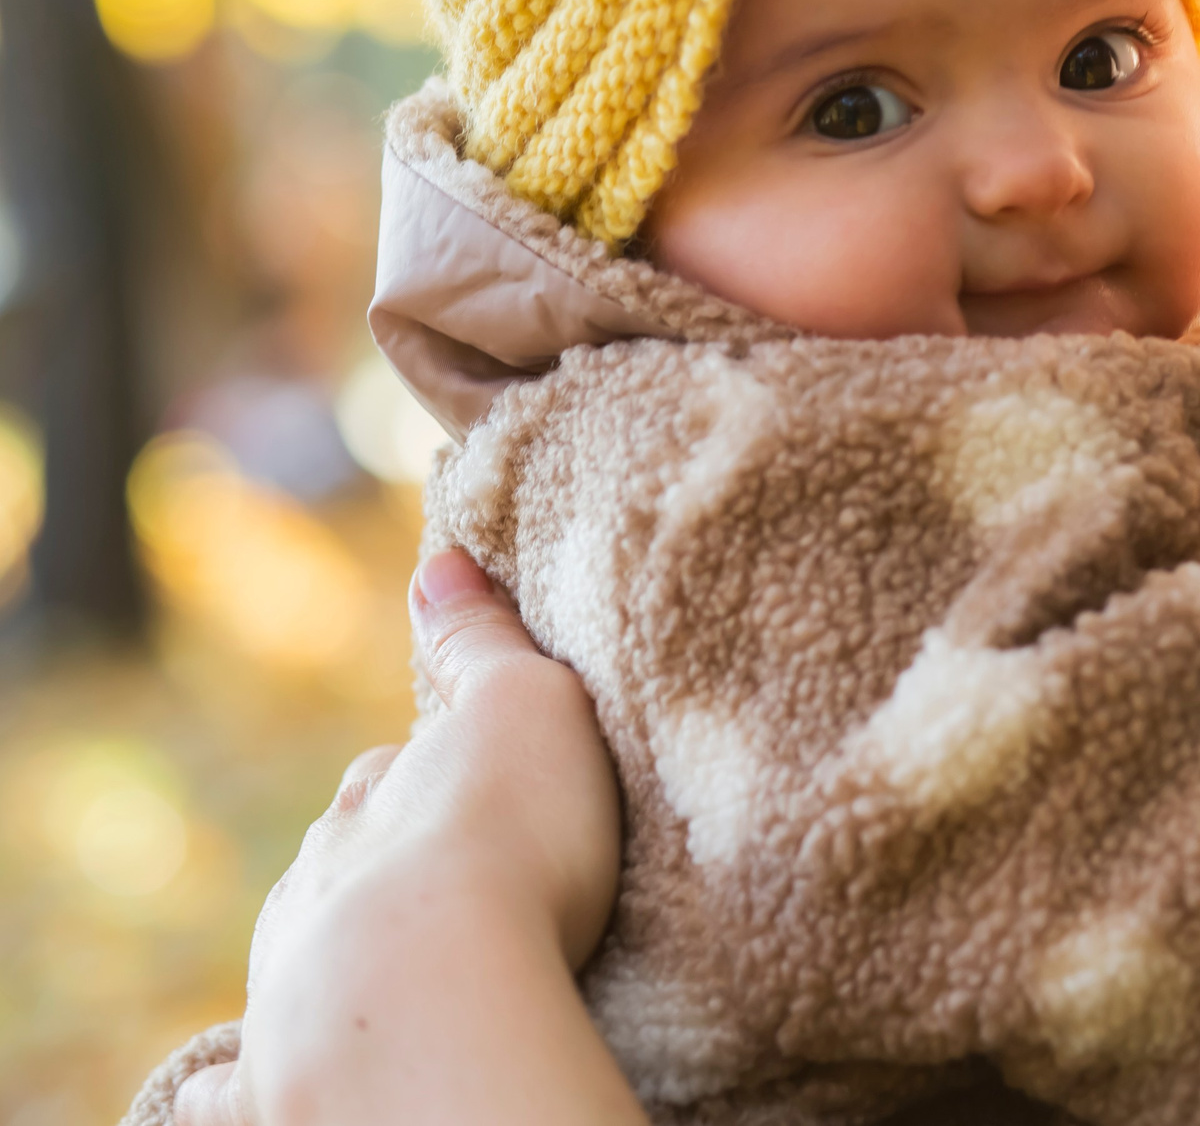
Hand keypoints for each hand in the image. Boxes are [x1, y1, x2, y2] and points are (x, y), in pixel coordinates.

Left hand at [175, 549, 634, 1125]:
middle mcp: (314, 882)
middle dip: (378, 858)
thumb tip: (440, 559)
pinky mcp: (275, 1081)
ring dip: (328, 954)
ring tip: (387, 972)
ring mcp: (286, 982)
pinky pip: (236, 1082)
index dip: (427, 775)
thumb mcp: (528, 708)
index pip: (390, 771)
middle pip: (340, 857)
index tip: (465, 785)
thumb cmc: (506, 841)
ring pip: (294, 951)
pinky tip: (249, 1080)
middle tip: (443, 879)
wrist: (434, 991)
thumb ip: (482, 640)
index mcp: (373, 798)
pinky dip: (239, 1078)